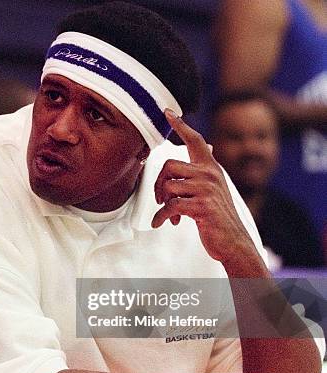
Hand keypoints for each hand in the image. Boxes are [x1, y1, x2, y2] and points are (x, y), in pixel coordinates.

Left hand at [152, 109, 260, 267]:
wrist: (233, 241)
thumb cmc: (216, 216)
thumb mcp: (211, 191)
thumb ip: (198, 176)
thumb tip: (184, 163)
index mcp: (211, 168)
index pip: (196, 140)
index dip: (181, 125)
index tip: (167, 112)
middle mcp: (210, 175)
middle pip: (169, 165)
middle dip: (158, 183)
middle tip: (160, 199)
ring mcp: (207, 190)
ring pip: (168, 186)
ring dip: (162, 203)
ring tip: (168, 214)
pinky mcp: (201, 207)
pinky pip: (170, 206)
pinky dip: (161, 217)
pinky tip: (162, 224)